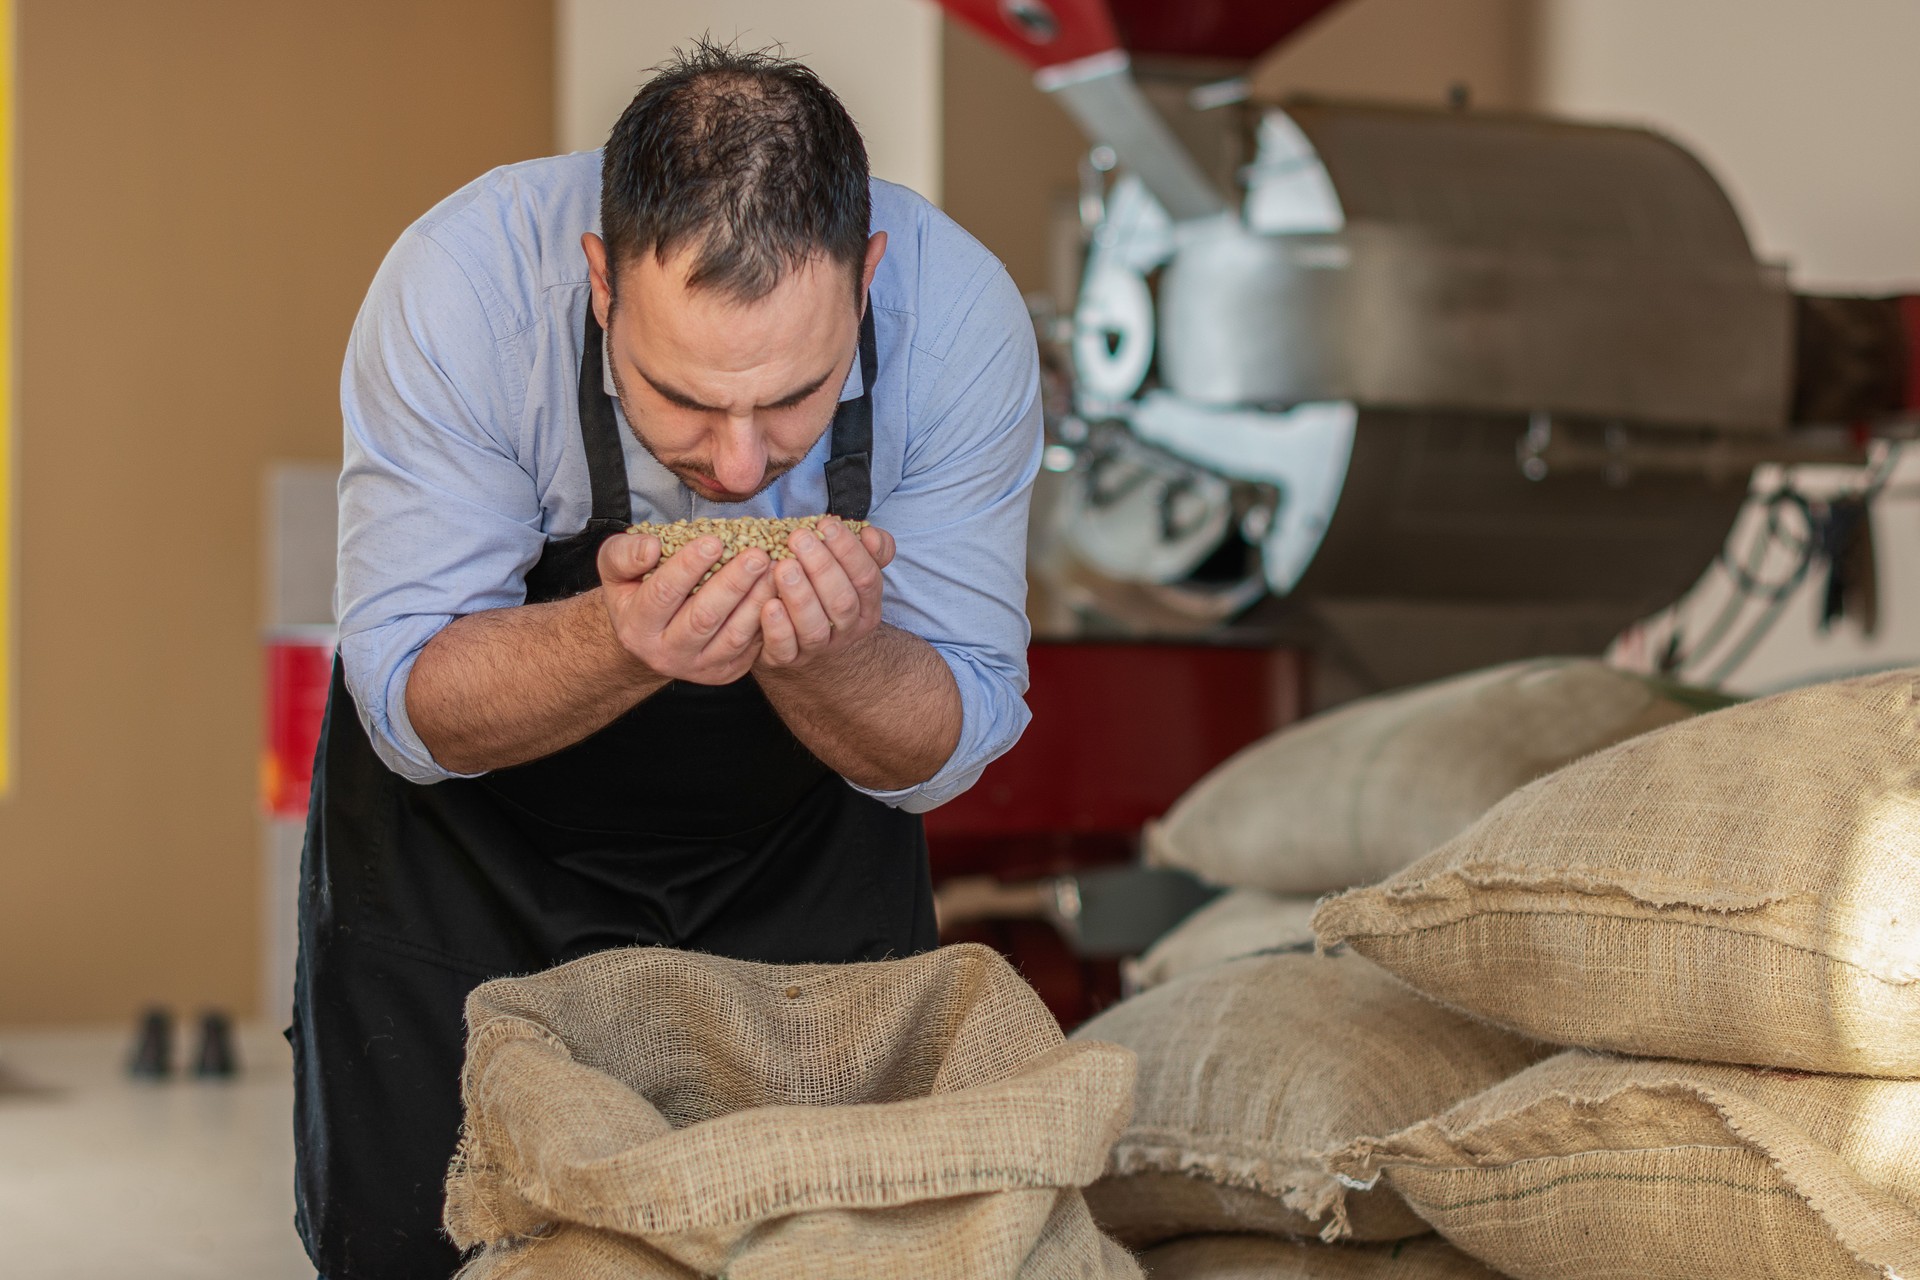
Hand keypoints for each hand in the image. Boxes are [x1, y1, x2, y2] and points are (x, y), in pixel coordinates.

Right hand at [595, 531, 777, 684]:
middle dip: (732, 584)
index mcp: (637, 628)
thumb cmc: (635, 591)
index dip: (688, 567)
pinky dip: (769, 618)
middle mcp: (666, 654)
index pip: (662, 595)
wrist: (650, 638)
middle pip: (703, 618)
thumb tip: (650, 547)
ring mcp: (699, 667)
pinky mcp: (726, 671)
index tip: (713, 541)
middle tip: (757, 555)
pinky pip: (751, 646)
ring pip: (733, 636)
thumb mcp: (615, 570)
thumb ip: (624, 555)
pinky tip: (779, 590)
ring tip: (774, 569)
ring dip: (757, 601)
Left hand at [757, 518, 895, 671]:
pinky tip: (768, 605)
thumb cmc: (822, 588)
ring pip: (814, 628)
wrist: (799, 632)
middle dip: (821, 567)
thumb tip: (871, 535)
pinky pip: (785, 649)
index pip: (867, 578)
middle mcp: (847, 629)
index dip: (849, 551)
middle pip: (842, 602)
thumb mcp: (848, 566)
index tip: (826, 524)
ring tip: (783, 567)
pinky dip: (778, 628)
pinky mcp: (788, 658)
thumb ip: (866, 549)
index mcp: (866, 605)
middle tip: (799, 539)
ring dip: (799, 596)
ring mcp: (818, 647)